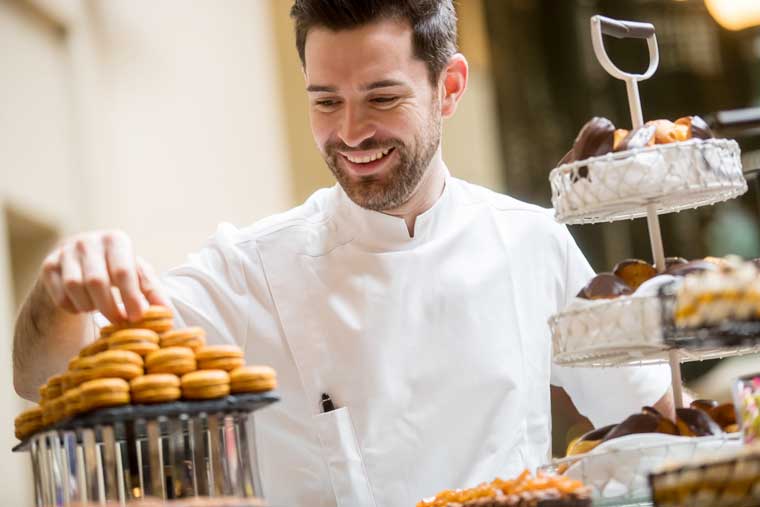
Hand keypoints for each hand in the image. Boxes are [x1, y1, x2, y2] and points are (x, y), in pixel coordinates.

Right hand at [40, 230, 167, 323]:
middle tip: (120, 323)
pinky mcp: (48, 265)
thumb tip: (166, 314)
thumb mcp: (137, 275)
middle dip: (110, 308)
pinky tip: (83, 305)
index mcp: (116, 240)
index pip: (123, 271)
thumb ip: (152, 291)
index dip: (131, 297)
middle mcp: (89, 241)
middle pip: (97, 281)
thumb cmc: (116, 269)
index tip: (138, 317)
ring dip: (90, 306)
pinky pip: (60, 295)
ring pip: (75, 288)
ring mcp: (65, 252)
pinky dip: (73, 307)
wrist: (80, 263)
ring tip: (100, 308)